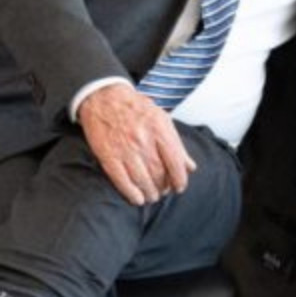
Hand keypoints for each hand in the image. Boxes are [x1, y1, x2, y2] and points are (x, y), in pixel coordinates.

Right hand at [78, 83, 196, 204]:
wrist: (104, 98)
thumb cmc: (137, 109)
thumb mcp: (162, 119)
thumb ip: (176, 143)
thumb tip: (190, 166)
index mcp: (159, 129)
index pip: (175, 161)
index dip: (180, 178)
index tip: (180, 186)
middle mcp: (143, 140)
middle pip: (159, 173)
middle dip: (164, 187)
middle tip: (164, 191)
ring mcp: (125, 149)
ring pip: (142, 180)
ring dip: (150, 193)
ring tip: (153, 196)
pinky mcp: (108, 156)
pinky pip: (122, 181)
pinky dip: (131, 193)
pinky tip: (138, 199)